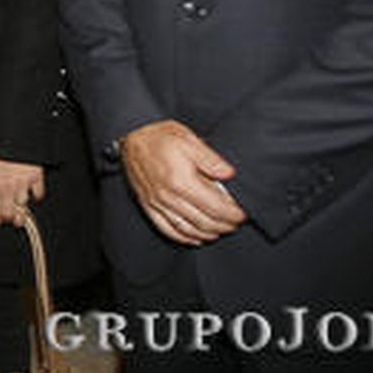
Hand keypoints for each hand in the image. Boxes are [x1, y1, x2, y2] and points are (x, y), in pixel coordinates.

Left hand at [0, 147, 45, 226]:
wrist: (13, 130)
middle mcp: (7, 186)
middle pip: (9, 212)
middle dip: (9, 218)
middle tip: (10, 219)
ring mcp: (23, 182)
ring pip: (23, 206)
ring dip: (22, 212)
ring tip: (22, 213)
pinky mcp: (36, 176)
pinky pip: (39, 193)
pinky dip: (37, 196)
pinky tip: (34, 196)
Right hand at [121, 119, 245, 244]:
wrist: (130, 135)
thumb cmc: (160, 135)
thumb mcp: (189, 139)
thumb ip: (211, 159)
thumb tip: (230, 174)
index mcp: (181, 181)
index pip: (215, 207)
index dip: (232, 214)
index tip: (243, 214)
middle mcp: (168, 196)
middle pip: (204, 222)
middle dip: (224, 226)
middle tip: (235, 223)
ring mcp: (156, 203)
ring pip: (187, 229)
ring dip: (207, 233)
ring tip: (221, 230)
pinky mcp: (148, 205)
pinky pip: (167, 229)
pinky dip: (184, 237)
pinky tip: (196, 237)